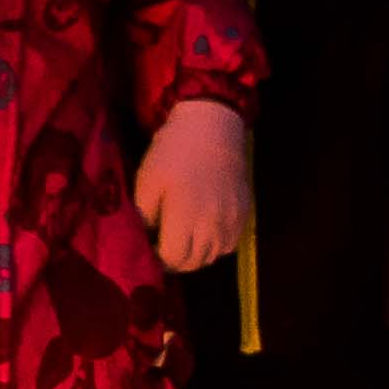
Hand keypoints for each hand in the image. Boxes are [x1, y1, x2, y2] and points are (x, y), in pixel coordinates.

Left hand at [134, 98, 251, 272]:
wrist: (212, 125)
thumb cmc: (173, 152)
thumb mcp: (146, 181)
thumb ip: (144, 217)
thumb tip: (145, 240)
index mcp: (186, 217)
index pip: (173, 259)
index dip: (158, 260)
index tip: (150, 249)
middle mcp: (213, 224)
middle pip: (195, 262)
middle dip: (176, 261)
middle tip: (163, 247)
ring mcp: (233, 219)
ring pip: (214, 256)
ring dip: (196, 256)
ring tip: (182, 240)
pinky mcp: (245, 211)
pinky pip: (231, 243)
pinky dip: (216, 246)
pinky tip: (203, 232)